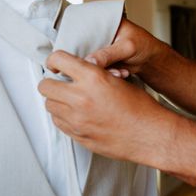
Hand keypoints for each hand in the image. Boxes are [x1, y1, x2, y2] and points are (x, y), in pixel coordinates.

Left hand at [39, 50, 170, 162]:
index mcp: (93, 78)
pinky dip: (63, 116)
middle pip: (45, 85)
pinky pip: (58, 122)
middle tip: (62, 82)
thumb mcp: (120, 79)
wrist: (150, 134)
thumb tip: (81, 69)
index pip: (58, 60)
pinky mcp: (77, 135)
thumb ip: (96, 74)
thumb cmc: (141, 107)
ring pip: (49, 105)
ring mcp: (76, 119)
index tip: (57, 63)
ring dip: (57, 99)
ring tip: (72, 99)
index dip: (55, 60)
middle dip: (52, 81)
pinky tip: (77, 113)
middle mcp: (80, 98)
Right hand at [85, 18, 166, 78]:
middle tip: (109, 68)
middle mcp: (97, 35)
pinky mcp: (100, 62)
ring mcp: (98, 49)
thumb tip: (88, 61)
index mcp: (103, 23)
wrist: (151, 60)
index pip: (83, 29)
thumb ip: (108, 54)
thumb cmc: (144, 45)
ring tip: (120, 72)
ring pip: (89, 61)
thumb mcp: (127, 47)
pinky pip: (96, 70)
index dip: (80, 42)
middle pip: (83, 47)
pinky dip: (107, 74)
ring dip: (102, 70)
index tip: (86, 56)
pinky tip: (122, 73)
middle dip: (93, 62)